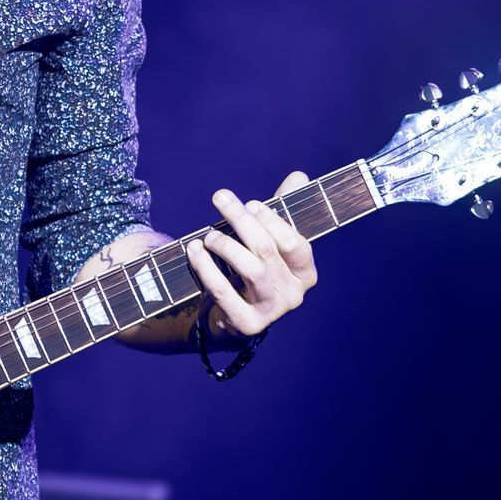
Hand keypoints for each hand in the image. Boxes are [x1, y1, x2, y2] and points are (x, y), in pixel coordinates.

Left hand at [185, 170, 318, 340]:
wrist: (233, 316)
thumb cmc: (255, 271)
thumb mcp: (270, 241)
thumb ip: (283, 210)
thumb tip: (299, 176)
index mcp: (305, 272)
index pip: (295, 242)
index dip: (273, 220)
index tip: (251, 203)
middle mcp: (294, 294)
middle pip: (268, 251)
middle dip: (242, 221)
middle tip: (220, 200)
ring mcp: (273, 312)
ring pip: (251, 271)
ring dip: (226, 245)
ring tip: (207, 235)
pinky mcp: (247, 324)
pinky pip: (225, 293)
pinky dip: (207, 269)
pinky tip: (195, 251)